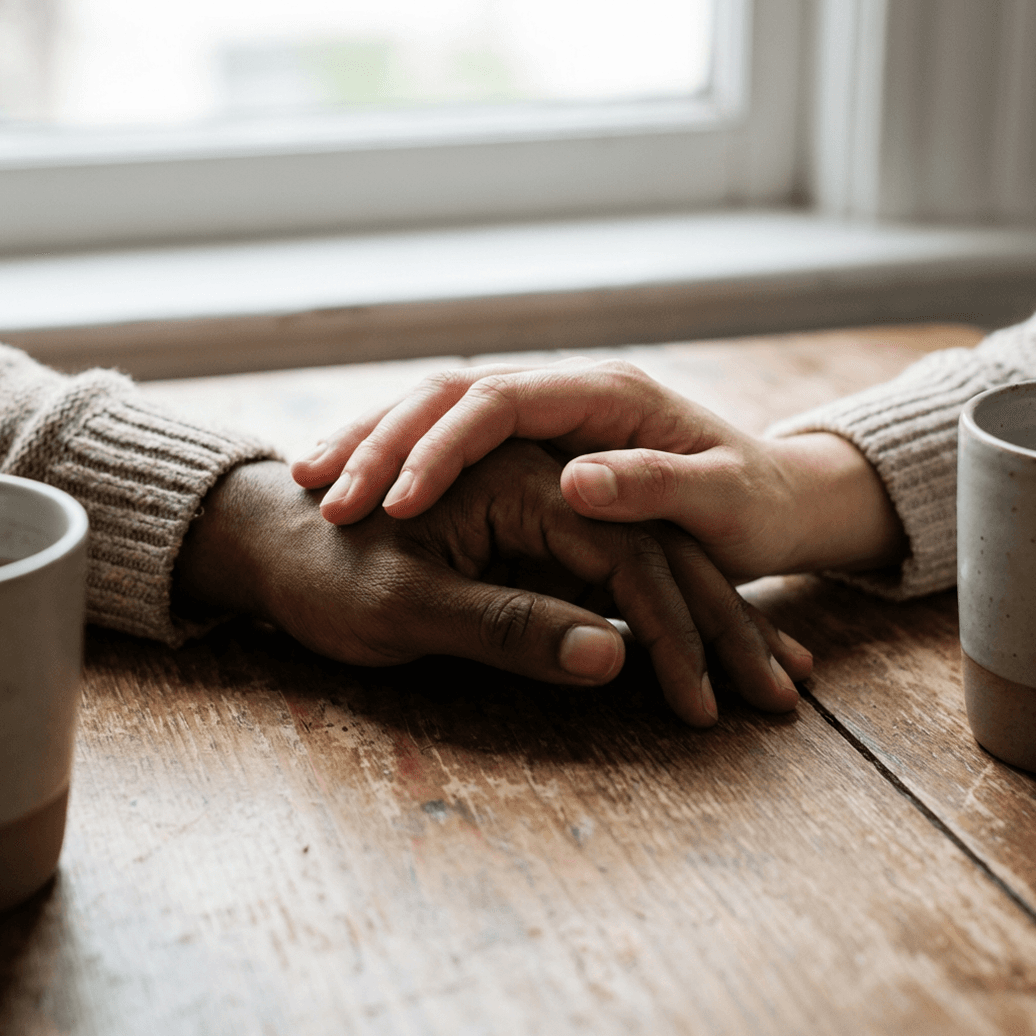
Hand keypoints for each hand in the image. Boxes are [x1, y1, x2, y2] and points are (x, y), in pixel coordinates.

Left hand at [177, 443, 811, 726]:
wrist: (277, 555)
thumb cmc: (327, 581)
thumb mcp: (409, 610)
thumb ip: (510, 625)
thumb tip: (613, 656)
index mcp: (519, 481)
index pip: (628, 555)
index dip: (674, 627)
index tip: (706, 697)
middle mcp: (545, 485)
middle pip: (659, 557)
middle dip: (718, 624)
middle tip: (784, 686)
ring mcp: (544, 512)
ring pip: (650, 569)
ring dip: (709, 627)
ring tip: (773, 677)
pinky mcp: (536, 542)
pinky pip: (619, 581)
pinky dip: (664, 626)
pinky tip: (701, 662)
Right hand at [291, 359, 906, 581]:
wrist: (778, 502)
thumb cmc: (756, 510)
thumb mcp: (721, 506)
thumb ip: (656, 490)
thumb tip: (574, 483)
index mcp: (609, 398)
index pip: (502, 402)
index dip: (442, 446)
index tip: (393, 503)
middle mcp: (570, 397)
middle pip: (453, 397)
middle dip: (384, 442)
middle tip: (324, 495)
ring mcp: (552, 421)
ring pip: (440, 413)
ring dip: (377, 446)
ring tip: (312, 487)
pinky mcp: (540, 451)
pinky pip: (451, 444)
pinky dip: (401, 463)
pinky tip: (355, 487)